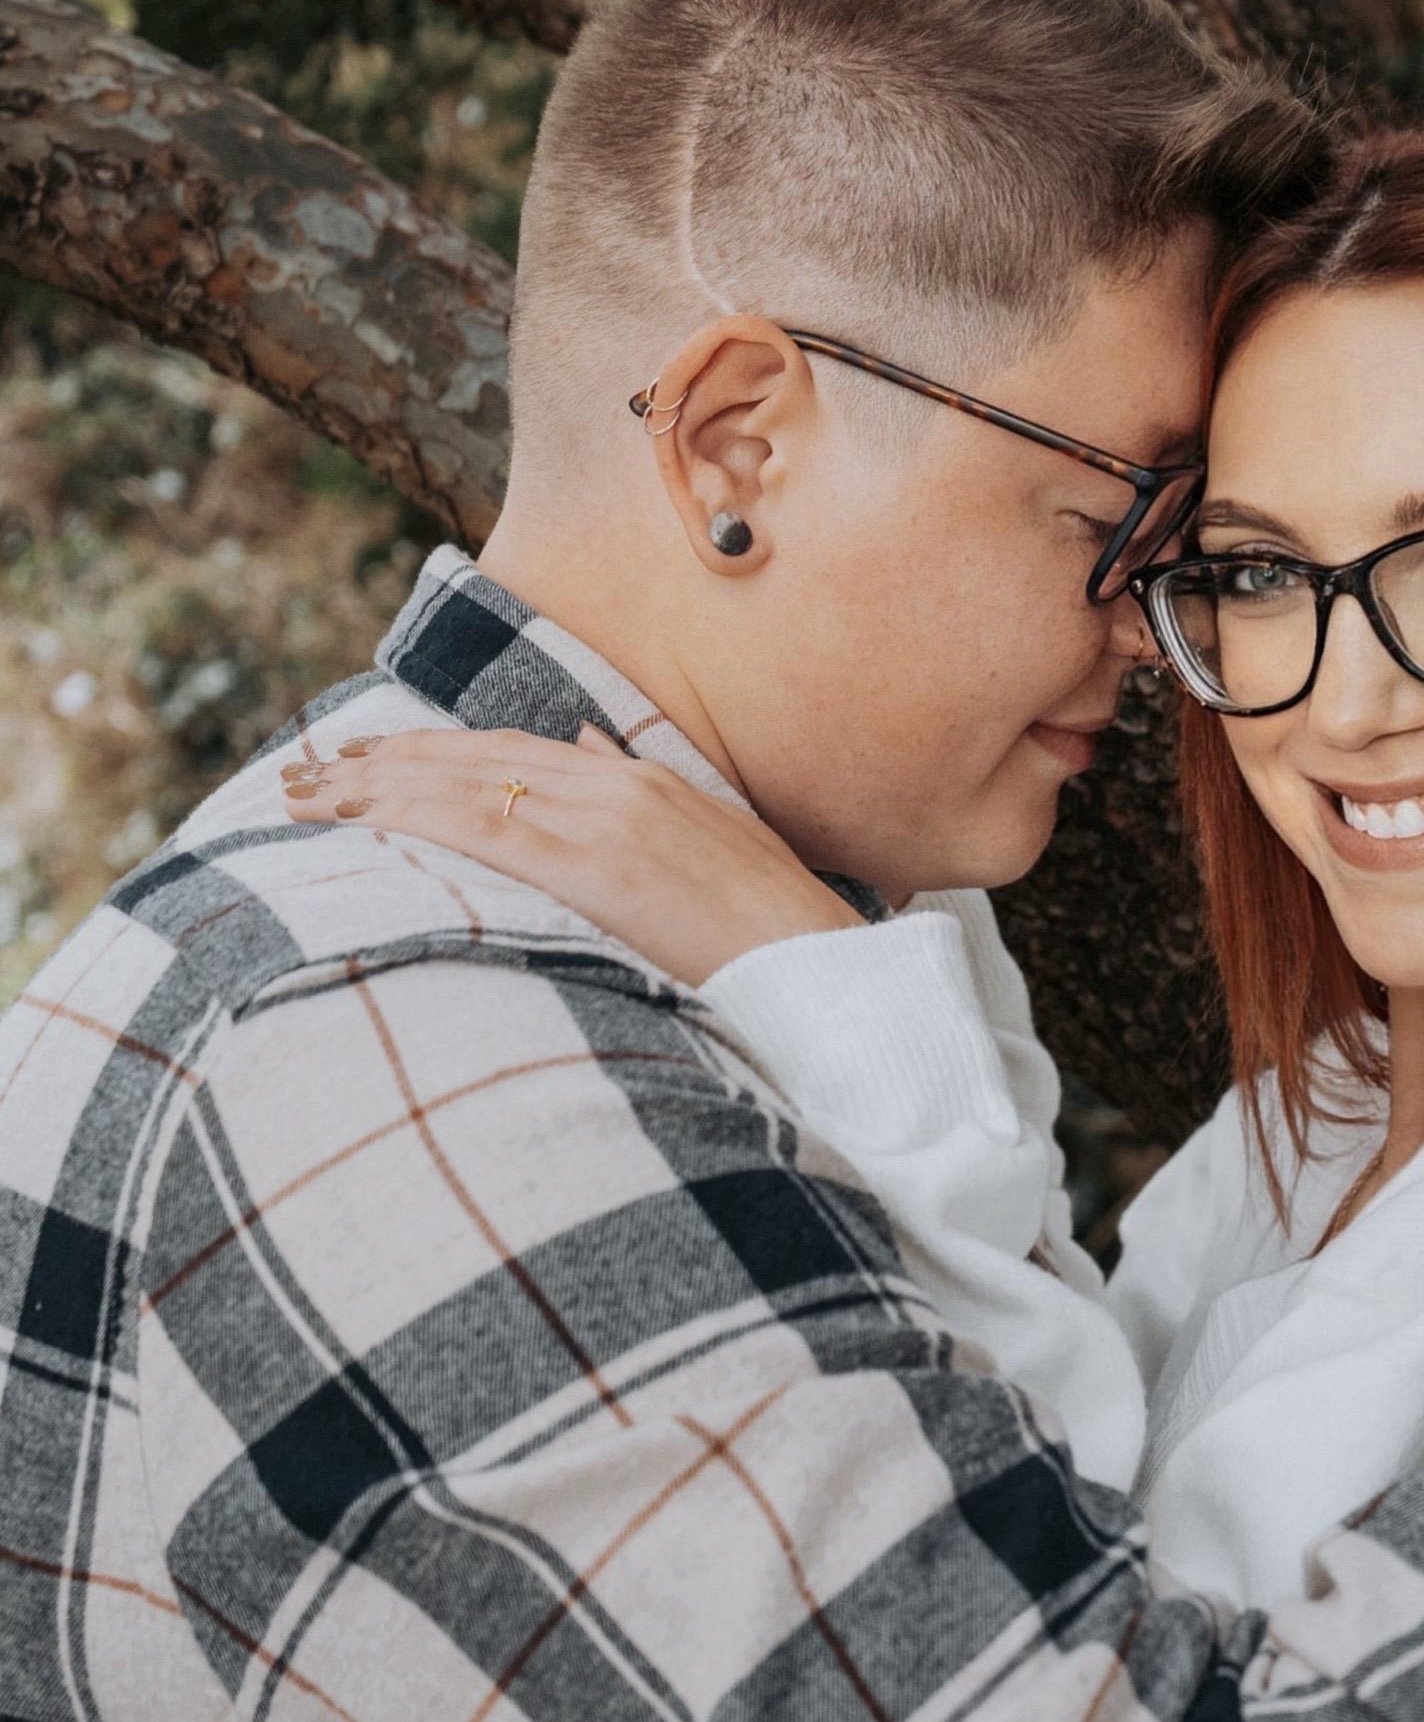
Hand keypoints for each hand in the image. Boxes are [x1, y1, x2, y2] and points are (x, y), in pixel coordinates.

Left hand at [283, 726, 861, 983]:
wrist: (822, 970)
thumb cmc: (778, 933)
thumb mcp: (718, 846)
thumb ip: (651, 798)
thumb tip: (591, 751)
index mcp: (648, 784)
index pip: (518, 753)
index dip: (439, 753)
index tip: (375, 758)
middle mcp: (619, 785)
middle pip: (476, 757)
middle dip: (386, 760)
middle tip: (309, 768)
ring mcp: (605, 819)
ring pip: (464, 782)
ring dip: (374, 784)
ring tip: (303, 792)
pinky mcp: (592, 864)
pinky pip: (479, 826)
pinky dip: (408, 813)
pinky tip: (355, 815)